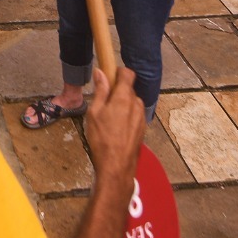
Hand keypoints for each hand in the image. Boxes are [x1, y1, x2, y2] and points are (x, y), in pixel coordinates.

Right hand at [83, 65, 145, 187]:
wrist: (116, 166)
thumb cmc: (102, 138)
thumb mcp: (94, 113)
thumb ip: (100, 91)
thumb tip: (100, 72)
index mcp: (125, 98)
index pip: (128, 74)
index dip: (118, 72)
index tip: (108, 77)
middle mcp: (137, 105)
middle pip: (128, 90)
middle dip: (117, 92)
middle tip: (102, 103)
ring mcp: (142, 117)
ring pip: (132, 104)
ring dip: (122, 106)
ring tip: (108, 119)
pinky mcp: (142, 129)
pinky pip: (134, 116)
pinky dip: (126, 117)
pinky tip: (115, 130)